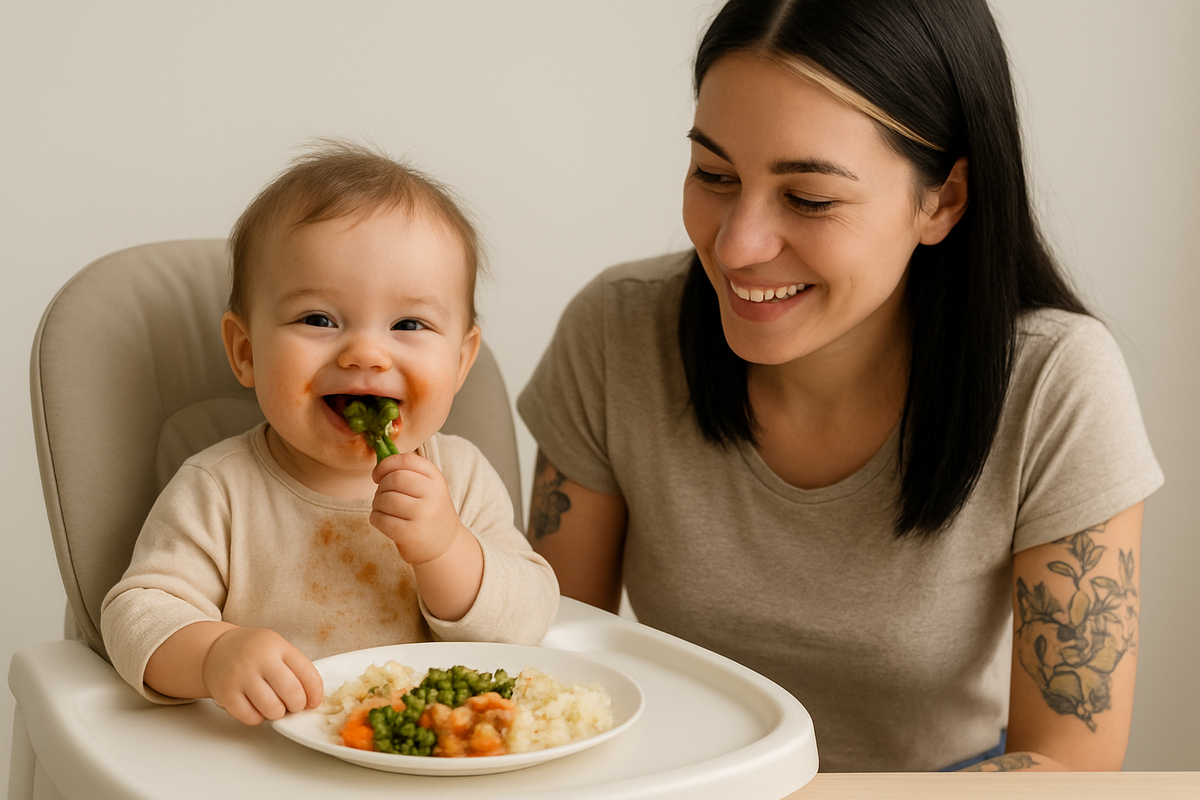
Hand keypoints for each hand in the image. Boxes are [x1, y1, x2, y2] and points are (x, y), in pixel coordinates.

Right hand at [202, 627, 323, 724]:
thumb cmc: (254, 652)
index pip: (307, 672)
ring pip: (272, 709)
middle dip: (298, 705)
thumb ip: (295, 668)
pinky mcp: (226, 694)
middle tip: (293, 705)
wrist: (216, 649)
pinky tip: (258, 708)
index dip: (315, 692)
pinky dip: (259, 718)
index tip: (314, 701)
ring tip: (275, 706)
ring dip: (279, 713)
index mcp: (277, 646)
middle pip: (292, 692)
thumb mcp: (277, 648)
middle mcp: (259, 659)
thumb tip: (312, 699)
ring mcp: (241, 676)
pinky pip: (251, 717)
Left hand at [370, 452, 466, 564]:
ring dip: (377, 503)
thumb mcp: (428, 488)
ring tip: (383, 509)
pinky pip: (381, 519)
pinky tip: (383, 521)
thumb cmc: (429, 513)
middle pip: (394, 478)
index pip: (407, 461)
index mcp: (437, 479)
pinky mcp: (411, 534)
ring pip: (385, 499)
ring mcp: (423, 515)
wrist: (445, 545)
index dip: (386, 465)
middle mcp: (433, 495)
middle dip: (381, 486)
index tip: (377, 475)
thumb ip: (408, 473)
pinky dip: (376, 518)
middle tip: (382, 496)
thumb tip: (379, 460)